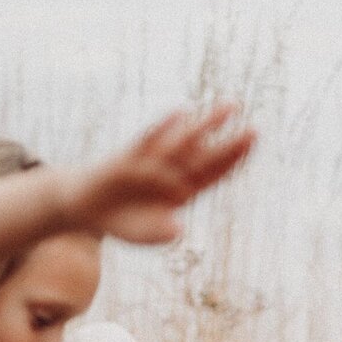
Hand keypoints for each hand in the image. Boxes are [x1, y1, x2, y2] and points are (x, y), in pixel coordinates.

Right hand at [66, 105, 255, 244]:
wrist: (86, 207)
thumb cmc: (122, 221)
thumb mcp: (141, 234)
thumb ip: (158, 234)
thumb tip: (177, 229)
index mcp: (179, 192)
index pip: (211, 176)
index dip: (231, 164)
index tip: (250, 149)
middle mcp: (169, 173)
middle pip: (204, 157)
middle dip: (228, 145)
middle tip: (255, 130)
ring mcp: (150, 162)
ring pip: (182, 143)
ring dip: (205, 126)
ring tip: (230, 107)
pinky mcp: (128, 158)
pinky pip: (148, 143)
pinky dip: (163, 130)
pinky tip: (179, 116)